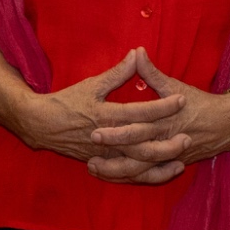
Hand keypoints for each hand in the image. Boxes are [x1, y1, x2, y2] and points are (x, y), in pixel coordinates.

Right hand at [10, 55, 180, 163]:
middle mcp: (107, 138)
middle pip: (143, 144)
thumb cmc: (66, 101)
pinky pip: (128, 174)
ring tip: (182, 158)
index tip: (181, 99)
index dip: (162, 105)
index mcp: (106, 115)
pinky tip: (164, 172)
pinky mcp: (103, 164)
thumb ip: (117, 73)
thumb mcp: (91, 85)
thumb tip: (137, 54)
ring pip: (137, 164)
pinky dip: (147, 176)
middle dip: (167, 143)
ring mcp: (105, 154)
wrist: (40, 125)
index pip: (140, 111)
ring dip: (161, 163)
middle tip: (188, 136)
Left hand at [86, 49, 229, 182]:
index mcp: (165, 121)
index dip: (115, 132)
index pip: (137, 128)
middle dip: (111, 154)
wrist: (228, 125)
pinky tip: (113, 176)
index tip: (94, 129)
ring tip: (94, 167)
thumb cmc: (199, 103)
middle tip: (89, 150)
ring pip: (140, 170)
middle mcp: (166, 142)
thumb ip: (152, 72)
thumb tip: (137, 51)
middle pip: (135, 153)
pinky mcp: (171, 166)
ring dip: (116, 171)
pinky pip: (148, 176)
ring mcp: (168, 157)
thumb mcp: (175, 86)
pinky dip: (130, 178)